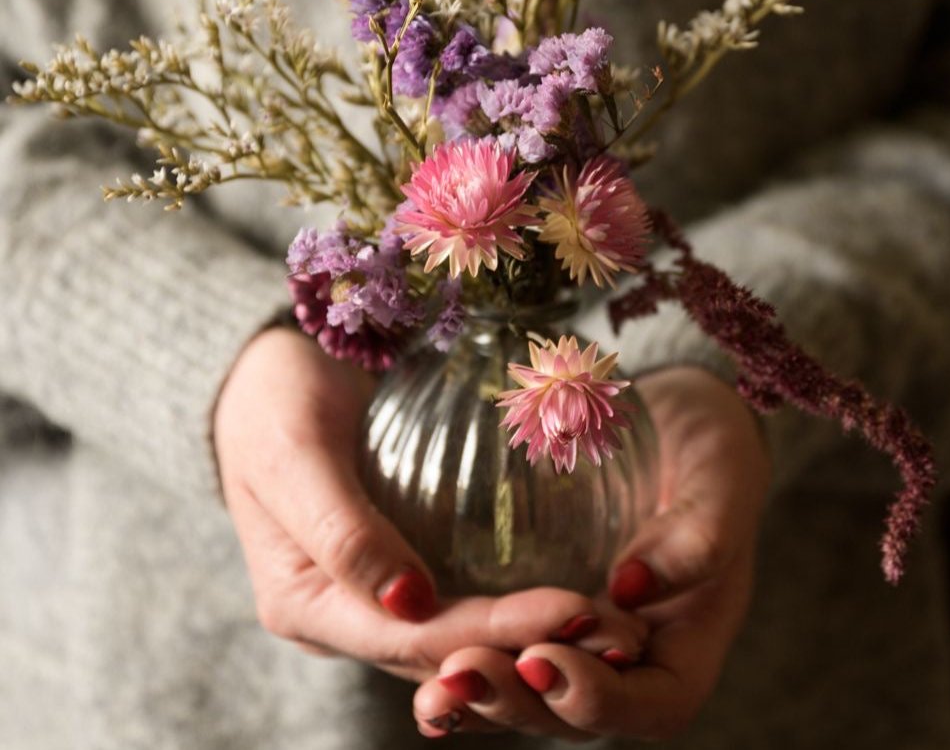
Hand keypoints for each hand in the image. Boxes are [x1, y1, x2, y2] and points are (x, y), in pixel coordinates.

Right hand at [213, 326, 646, 682]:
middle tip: (616, 626)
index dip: (494, 632)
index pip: (413, 636)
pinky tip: (576, 575)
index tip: (572, 609)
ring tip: (613, 617)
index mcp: (307, 604)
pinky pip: (465, 583)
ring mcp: (377, 587)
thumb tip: (411, 605)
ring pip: (461, 626)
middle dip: (529, 643)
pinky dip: (515, 587)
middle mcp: (345, 613)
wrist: (268, 369)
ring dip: (532, 629)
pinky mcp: (405, 553)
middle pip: (447, 645)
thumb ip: (341, 530)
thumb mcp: (294, 454)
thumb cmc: (271, 402)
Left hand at [412, 365, 770, 737]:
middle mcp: (635, 654)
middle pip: (578, 710)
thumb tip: (630, 589)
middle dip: (518, 701)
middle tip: (462, 672)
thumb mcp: (721, 476)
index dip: (598, 699)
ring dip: (483, 690)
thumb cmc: (711, 447)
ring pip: (533, 686)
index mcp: (688, 641)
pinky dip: (464, 651)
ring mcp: (586, 635)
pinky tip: (418, 642)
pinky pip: (506, 641)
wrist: (676, 422)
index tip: (542, 660)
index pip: (653, 703)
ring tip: (434, 678)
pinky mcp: (544, 605)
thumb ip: (698, 533)